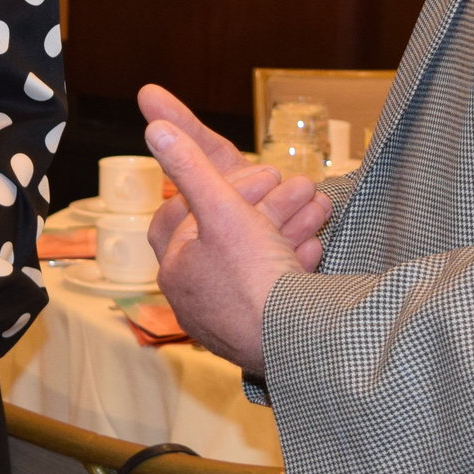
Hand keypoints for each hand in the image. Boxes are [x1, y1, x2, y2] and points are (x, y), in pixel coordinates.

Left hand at [141, 109, 309, 375]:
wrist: (296, 344)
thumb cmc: (252, 276)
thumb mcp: (222, 208)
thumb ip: (190, 167)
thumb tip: (154, 129)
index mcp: (176, 269)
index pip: (180, 215)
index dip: (213, 185)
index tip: (253, 174)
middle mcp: (194, 299)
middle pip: (225, 237)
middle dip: (263, 205)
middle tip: (294, 184)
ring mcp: (228, 320)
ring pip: (255, 262)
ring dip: (285, 229)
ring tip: (319, 208)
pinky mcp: (261, 337)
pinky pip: (274, 291)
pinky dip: (292, 264)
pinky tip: (313, 249)